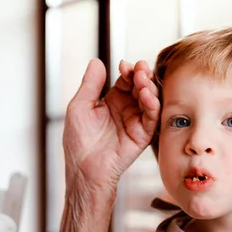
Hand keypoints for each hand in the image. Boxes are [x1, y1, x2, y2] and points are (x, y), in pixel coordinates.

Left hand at [63, 58, 159, 193]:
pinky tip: (147, 95)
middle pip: (140, 87)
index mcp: (111, 102)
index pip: (125, 81)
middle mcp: (126, 110)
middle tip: (140, 69)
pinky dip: (153, 104)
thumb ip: (90, 85)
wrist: (84, 169)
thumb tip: (96, 62)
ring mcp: (136, 121)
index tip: (125, 65)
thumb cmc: (78, 142)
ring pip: (150, 100)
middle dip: (142, 76)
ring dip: (149, 87)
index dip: (128, 71)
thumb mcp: (79, 107)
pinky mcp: (143, 135)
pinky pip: (152, 117)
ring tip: (143, 80)